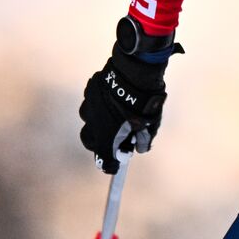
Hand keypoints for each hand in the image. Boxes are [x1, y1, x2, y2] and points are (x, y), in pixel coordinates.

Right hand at [79, 18, 178, 173]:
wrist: (135, 71)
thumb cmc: (144, 100)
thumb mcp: (150, 124)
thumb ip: (143, 139)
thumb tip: (140, 148)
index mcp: (106, 134)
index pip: (103, 158)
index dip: (109, 165)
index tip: (113, 168)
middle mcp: (93, 122)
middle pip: (90, 140)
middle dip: (99, 143)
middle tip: (112, 141)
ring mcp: (90, 104)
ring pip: (89, 117)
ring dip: (98, 120)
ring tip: (113, 116)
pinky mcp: (91, 89)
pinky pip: (92, 101)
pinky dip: (99, 104)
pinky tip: (110, 100)